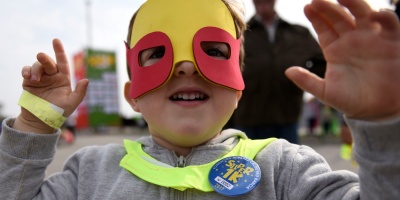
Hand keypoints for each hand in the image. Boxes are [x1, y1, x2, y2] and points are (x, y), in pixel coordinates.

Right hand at [14, 39, 87, 132]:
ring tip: (35, 79)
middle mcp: (52, 76)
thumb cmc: (58, 112)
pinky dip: (26, 70)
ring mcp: (40, 78)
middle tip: (41, 56)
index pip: (62, 62)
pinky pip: (26, 71)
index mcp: (63, 78)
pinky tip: (27, 75)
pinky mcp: (29, 82)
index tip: (55, 40)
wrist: (41, 120)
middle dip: (45, 58)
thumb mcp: (71, 103)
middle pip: (48, 62)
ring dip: (35, 68)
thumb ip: (80, 92)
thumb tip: (87, 80)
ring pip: (37, 65)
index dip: (59, 51)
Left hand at [286, 0, 399, 120]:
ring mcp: (370, 39)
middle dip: (328, 7)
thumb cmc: (351, 101)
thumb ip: (307, 81)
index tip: (307, 8)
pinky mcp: (390, 42)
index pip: (324, 28)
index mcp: (334, 49)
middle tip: (317, 0)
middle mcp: (351, 40)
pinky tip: (374, 15)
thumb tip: (287, 71)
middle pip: (339, 17)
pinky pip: (389, 25)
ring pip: (361, 14)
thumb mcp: (325, 92)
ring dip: (353, 3)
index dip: (316, 17)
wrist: (377, 111)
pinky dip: (384, 17)